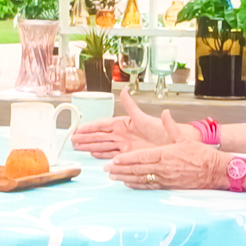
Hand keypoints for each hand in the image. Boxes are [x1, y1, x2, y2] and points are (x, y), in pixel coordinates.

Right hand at [69, 87, 198, 159]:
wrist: (173, 143)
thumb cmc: (161, 129)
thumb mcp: (144, 117)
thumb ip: (131, 105)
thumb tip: (124, 90)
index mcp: (124, 123)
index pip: (103, 125)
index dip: (90, 127)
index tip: (79, 129)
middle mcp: (122, 134)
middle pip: (100, 136)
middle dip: (86, 138)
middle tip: (73, 140)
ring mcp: (125, 145)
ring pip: (103, 145)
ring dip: (91, 146)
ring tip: (78, 147)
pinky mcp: (129, 154)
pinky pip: (112, 154)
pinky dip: (102, 155)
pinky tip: (93, 155)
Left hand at [107, 117, 224, 189]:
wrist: (215, 171)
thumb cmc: (202, 155)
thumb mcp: (185, 138)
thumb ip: (171, 126)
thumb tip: (165, 113)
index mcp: (165, 154)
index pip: (141, 157)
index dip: (126, 159)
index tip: (114, 160)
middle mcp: (163, 168)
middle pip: (136, 169)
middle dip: (120, 169)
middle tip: (107, 169)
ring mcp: (165, 178)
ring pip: (141, 179)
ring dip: (125, 178)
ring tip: (113, 177)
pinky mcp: (169, 186)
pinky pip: (149, 186)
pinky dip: (137, 185)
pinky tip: (129, 184)